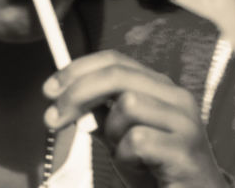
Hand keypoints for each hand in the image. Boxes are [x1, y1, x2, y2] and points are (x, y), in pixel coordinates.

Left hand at [45, 51, 227, 187]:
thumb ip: (103, 115)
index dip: (78, 69)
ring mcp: (184, 122)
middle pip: (117, 74)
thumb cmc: (158, 172)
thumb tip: (70, 97)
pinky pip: (138, 140)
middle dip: (78, 92)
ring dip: (114, 135)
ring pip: (128, 105)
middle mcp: (176, 97)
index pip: (115, 60)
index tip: (49, 89)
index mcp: (160, 88)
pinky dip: (127, 158)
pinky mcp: (185, 150)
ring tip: (127, 156)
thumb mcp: (123, 139)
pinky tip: (141, 169)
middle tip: (52, 118)